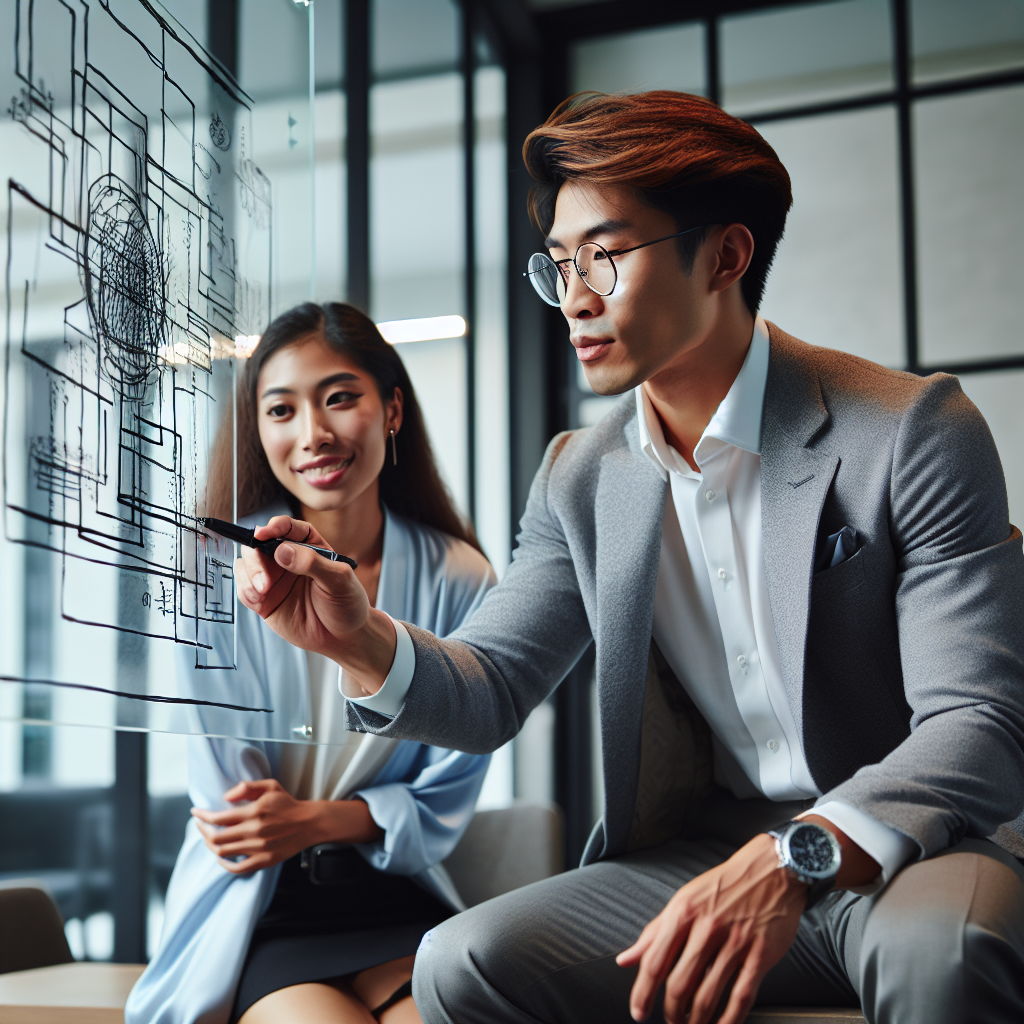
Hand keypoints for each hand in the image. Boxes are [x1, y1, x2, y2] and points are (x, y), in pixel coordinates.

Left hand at [190, 778, 382, 873]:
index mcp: (254, 812)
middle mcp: (254, 832)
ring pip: (223, 852)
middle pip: (216, 837)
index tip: (195, 812)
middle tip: (199, 824)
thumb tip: (225, 798)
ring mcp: (258, 849)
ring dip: (210, 845)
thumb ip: (247, 787)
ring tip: (208, 837)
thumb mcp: (270, 786)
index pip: (218, 818)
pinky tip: (221, 856)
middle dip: (202, 830)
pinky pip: (237, 868)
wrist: (309, 823)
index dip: (202, 816)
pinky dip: (224, 864)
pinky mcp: (263, 861)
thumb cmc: (287, 803)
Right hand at [234, 516, 395, 692]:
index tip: (265, 533)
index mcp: (310, 546)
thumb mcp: (338, 580)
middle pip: (260, 544)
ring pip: (247, 563)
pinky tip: (258, 599)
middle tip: (265, 577)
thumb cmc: (347, 604)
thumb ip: (312, 563)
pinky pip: (244, 587)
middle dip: (256, 556)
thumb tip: (282, 550)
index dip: (274, 526)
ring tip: (263, 591)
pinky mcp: (264, 599)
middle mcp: (288, 558)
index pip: (287, 528)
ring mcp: (274, 578)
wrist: (344, 637)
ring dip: (249, 574)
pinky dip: (245, 590)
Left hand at [616, 834, 805, 1023]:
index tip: (638, 1012)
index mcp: (683, 913)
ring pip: (708, 996)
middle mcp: (707, 928)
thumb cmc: (722, 887)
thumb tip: (624, 960)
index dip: (643, 993)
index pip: (654, 961)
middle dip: (672, 1012)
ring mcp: (736, 942)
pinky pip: (742, 996)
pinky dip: (729, 1020)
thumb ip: (654, 933)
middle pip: (679, 984)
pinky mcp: (761, 954)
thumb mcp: (683, 901)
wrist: (770, 870)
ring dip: (697, 1021)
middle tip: (672, 1021)